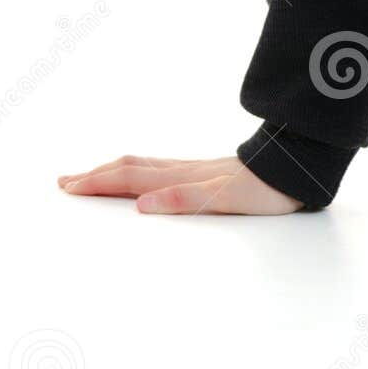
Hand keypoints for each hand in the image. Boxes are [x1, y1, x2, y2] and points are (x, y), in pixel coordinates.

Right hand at [56, 154, 305, 214]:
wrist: (300, 165)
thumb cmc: (267, 187)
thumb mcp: (226, 199)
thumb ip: (184, 199)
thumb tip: (142, 203)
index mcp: (184, 177)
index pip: (131, 178)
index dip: (98, 183)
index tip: (69, 187)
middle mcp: (187, 169)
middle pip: (132, 168)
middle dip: (97, 175)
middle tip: (66, 181)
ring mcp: (198, 168)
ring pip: (147, 165)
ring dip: (116, 170)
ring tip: (95, 174)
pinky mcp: (211, 171)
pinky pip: (165, 168)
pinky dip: (141, 171)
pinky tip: (146, 176)